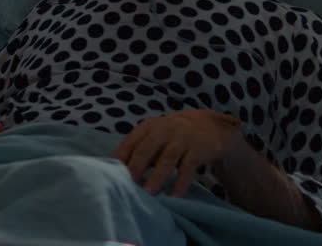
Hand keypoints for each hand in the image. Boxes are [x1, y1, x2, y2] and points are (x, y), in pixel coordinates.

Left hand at [112, 110, 243, 196]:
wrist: (210, 127)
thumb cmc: (173, 137)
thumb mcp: (155, 137)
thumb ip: (138, 152)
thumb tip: (117, 174)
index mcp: (148, 126)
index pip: (130, 143)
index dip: (121, 160)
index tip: (111, 176)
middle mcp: (164, 129)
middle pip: (146, 149)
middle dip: (136, 168)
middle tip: (127, 186)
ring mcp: (182, 138)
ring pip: (166, 159)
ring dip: (157, 178)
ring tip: (148, 194)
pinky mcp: (198, 149)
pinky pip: (188, 168)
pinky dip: (180, 183)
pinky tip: (174, 196)